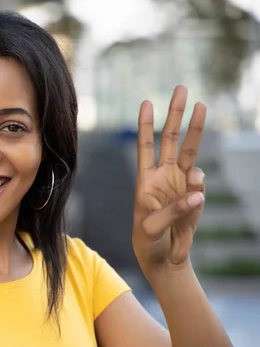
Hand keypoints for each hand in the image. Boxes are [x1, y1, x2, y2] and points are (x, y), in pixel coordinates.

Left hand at [132, 85, 206, 276]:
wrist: (164, 258)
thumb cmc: (148, 241)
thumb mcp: (151, 227)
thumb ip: (172, 210)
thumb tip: (197, 191)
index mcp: (144, 180)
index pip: (145, 146)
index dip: (145, 125)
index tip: (147, 102)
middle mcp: (163, 176)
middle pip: (170, 138)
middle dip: (175, 113)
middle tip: (181, 88)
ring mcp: (181, 183)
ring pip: (191, 150)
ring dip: (196, 128)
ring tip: (202, 106)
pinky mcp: (196, 196)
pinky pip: (200, 183)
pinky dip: (198, 187)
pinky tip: (192, 201)